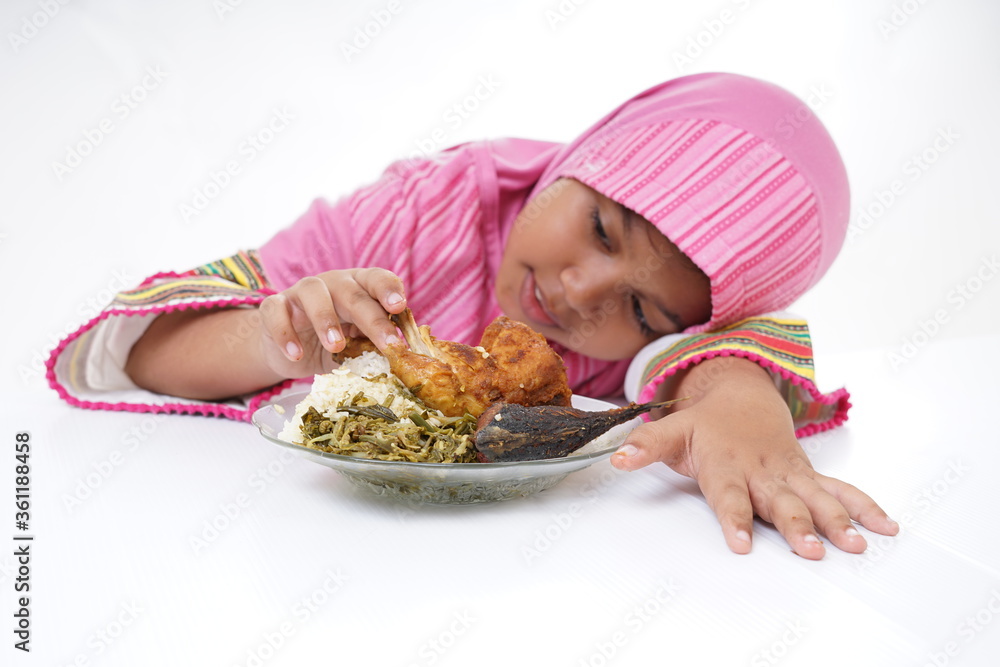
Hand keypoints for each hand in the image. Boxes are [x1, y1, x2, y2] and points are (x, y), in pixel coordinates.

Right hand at [256, 268, 407, 378]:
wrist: (292, 353)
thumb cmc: (335, 344)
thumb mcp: (358, 346)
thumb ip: (374, 346)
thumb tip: (401, 360)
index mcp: (358, 287)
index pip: (376, 279)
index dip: (388, 289)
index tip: (400, 306)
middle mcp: (332, 283)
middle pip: (352, 293)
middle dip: (372, 319)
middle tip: (387, 344)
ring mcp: (301, 292)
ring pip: (312, 291)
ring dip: (326, 319)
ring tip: (336, 346)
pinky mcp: (274, 306)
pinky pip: (276, 312)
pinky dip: (285, 334)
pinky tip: (296, 355)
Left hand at [610, 357, 898, 558]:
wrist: (743, 395)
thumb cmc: (706, 424)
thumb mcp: (672, 430)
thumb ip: (645, 444)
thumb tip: (615, 457)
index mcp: (726, 463)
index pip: (729, 495)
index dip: (734, 518)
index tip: (740, 543)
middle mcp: (762, 471)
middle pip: (780, 502)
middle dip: (797, 526)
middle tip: (812, 550)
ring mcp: (789, 474)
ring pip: (816, 497)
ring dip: (837, 519)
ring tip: (856, 543)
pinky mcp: (808, 476)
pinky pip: (840, 490)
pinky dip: (864, 506)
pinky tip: (886, 526)